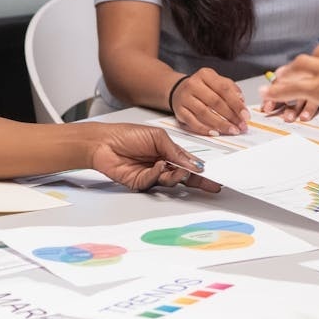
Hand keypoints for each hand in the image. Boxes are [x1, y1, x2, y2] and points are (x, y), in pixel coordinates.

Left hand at [87, 123, 221, 192]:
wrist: (104, 142)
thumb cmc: (128, 134)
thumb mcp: (157, 137)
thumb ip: (175, 151)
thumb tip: (193, 164)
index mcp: (168, 152)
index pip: (188, 163)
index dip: (201, 170)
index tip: (214, 177)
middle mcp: (162, 165)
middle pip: (184, 177)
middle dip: (198, 181)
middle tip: (210, 185)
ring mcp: (152, 175)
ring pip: (171, 182)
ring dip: (177, 176)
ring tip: (179, 169)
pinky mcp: (140, 183)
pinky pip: (154, 182)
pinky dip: (158, 174)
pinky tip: (158, 165)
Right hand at [169, 68, 247, 135]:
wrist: (177, 90)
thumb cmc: (201, 87)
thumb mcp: (216, 81)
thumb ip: (231, 89)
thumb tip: (241, 102)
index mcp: (205, 74)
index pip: (224, 89)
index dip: (236, 103)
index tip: (246, 115)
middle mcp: (193, 84)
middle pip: (215, 102)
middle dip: (231, 116)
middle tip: (241, 126)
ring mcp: (185, 98)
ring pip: (204, 113)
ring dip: (220, 124)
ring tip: (231, 130)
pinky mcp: (179, 111)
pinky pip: (192, 122)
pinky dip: (205, 129)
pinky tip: (215, 132)